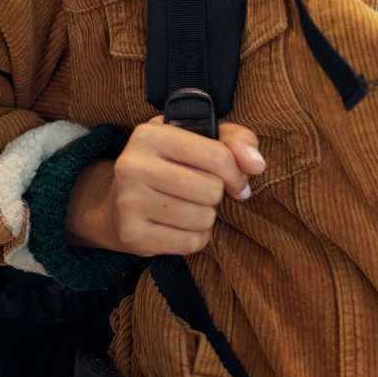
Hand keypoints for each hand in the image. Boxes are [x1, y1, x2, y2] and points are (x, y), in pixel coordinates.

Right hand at [66, 118, 266, 254]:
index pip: (216, 156)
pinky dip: (195, 237)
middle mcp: (133, 165)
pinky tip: (180, 225)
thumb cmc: (171, 163)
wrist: (119, 201)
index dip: (236, 171)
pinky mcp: (132, 235)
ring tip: (190, 206)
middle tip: (202, 191)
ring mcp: (129, 202)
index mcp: (151, 133)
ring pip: (202, 218)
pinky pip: (189, 243)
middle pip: (210, 190)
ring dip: (206, 216)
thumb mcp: (200, 138)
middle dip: (216, 193)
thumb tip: (258, 164)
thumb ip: (237, 141)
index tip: (235, 178)